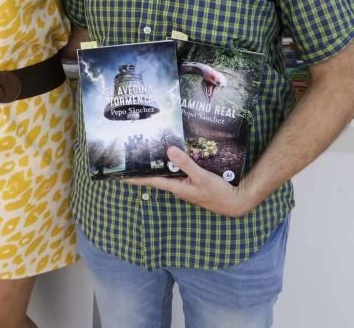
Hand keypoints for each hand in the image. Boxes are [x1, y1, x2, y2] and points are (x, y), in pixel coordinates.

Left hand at [126, 146, 256, 217]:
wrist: (234, 202)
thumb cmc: (218, 192)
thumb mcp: (201, 176)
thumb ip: (186, 163)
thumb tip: (169, 150)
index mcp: (176, 187)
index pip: (150, 181)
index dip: (135, 177)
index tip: (120, 174)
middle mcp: (177, 187)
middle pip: (157, 176)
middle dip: (144, 168)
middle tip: (130, 157)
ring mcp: (184, 185)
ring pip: (167, 173)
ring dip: (158, 164)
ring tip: (146, 152)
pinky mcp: (192, 182)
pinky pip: (178, 172)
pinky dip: (173, 164)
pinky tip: (172, 155)